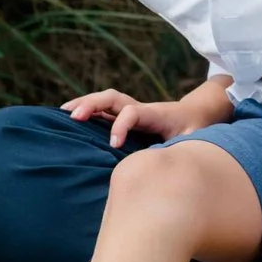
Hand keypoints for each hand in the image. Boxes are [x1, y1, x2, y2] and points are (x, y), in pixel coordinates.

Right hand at [63, 81, 231, 148]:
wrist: (198, 113)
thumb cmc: (194, 129)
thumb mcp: (194, 140)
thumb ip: (181, 149)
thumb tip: (166, 164)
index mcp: (155, 114)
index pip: (132, 112)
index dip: (121, 125)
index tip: (113, 144)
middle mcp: (140, 108)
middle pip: (113, 97)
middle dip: (93, 104)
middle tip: (74, 117)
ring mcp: (132, 110)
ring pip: (106, 100)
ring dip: (85, 103)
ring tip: (63, 113)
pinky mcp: (127, 115)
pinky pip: (105, 109)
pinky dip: (88, 110)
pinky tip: (70, 118)